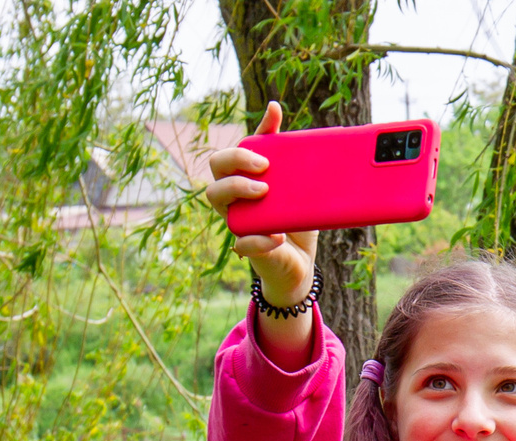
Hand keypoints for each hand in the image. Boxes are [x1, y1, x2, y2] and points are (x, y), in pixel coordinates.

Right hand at [203, 103, 318, 351]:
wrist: (301, 260)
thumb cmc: (292, 213)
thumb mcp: (293, 180)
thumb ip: (282, 149)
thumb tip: (272, 106)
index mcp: (239, 181)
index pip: (223, 160)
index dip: (238, 153)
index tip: (265, 157)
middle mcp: (231, 200)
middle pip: (214, 175)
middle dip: (235, 168)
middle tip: (265, 170)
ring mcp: (236, 222)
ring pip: (216, 201)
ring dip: (238, 193)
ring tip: (264, 193)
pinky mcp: (248, 247)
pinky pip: (241, 243)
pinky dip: (256, 240)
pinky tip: (276, 236)